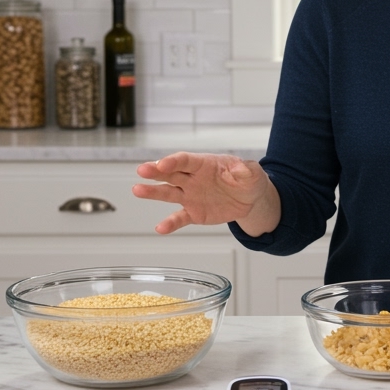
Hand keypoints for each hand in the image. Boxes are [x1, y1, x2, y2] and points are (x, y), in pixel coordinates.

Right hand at [131, 152, 279, 235]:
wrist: (250, 200)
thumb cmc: (248, 180)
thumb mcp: (252, 172)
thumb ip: (246, 170)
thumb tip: (240, 169)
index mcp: (204, 164)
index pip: (186, 160)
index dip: (174, 161)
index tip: (163, 164)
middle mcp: (193, 179)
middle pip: (171, 173)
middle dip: (156, 171)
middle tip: (142, 170)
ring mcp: (191, 196)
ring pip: (169, 193)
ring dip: (153, 192)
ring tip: (137, 190)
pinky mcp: (194, 213)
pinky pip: (180, 218)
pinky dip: (170, 223)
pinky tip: (160, 228)